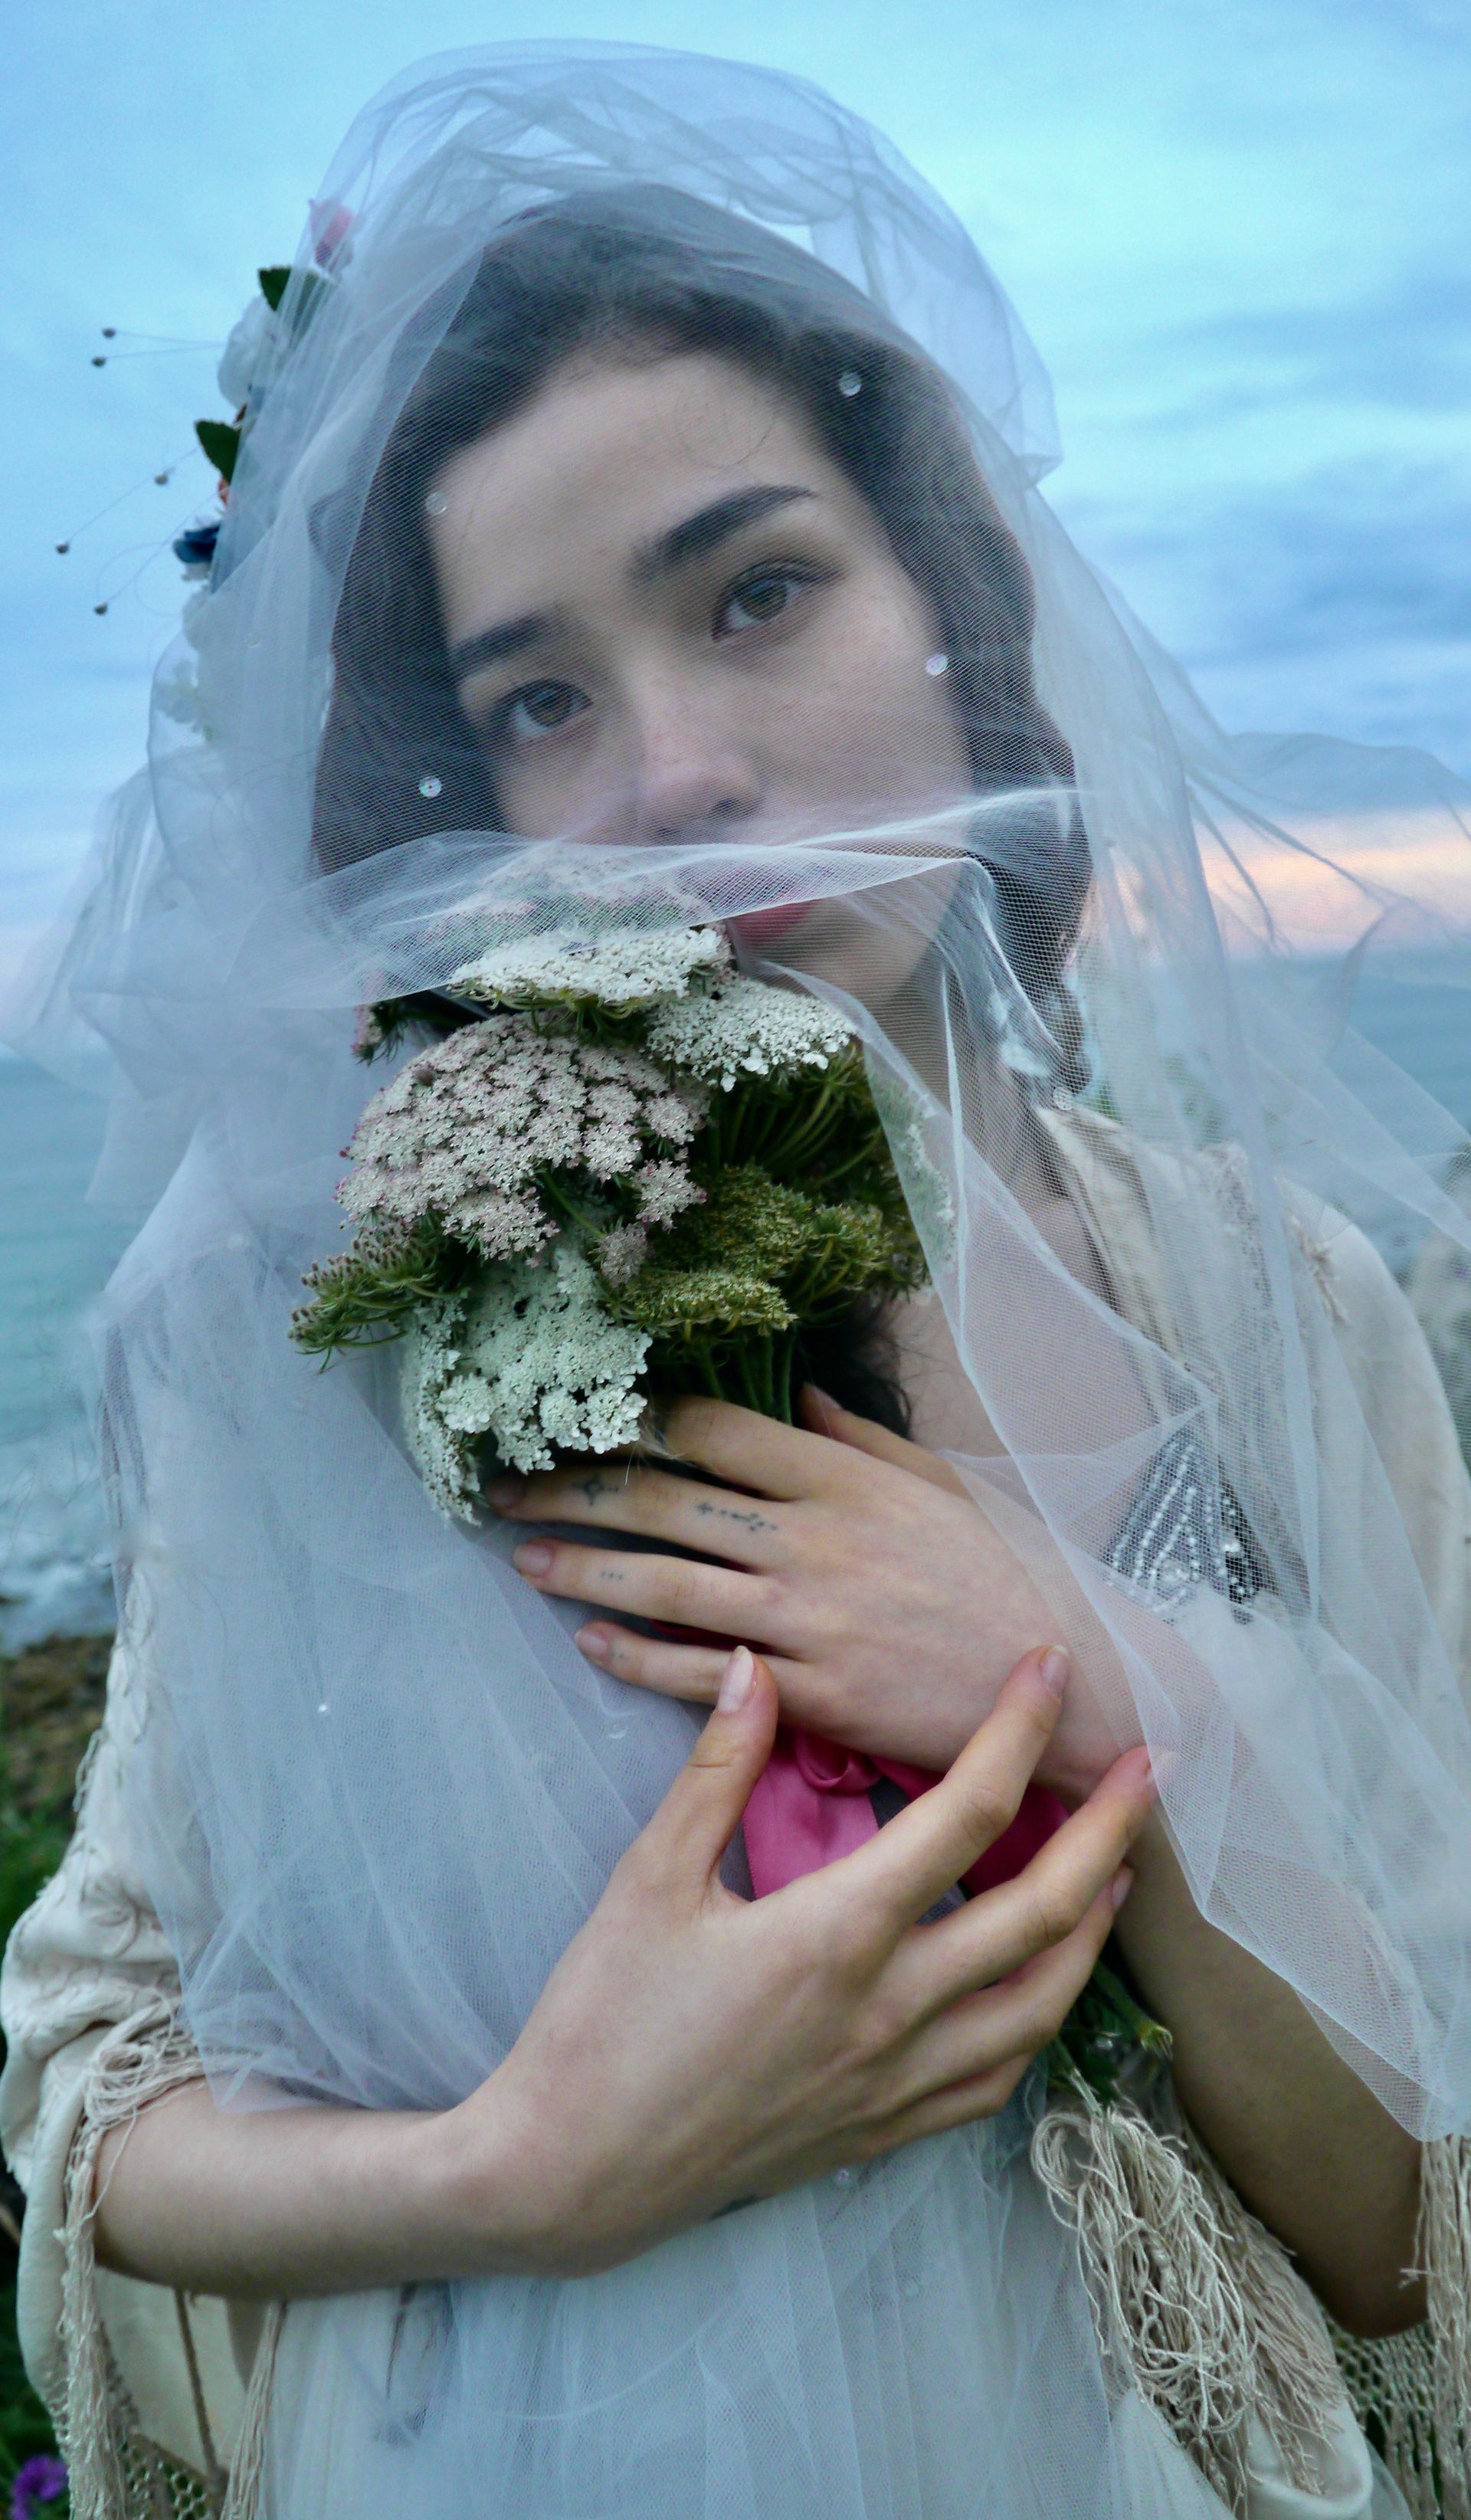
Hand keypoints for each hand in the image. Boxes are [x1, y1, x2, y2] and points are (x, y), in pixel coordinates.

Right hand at [447, 1642, 1153, 2275]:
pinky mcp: (884, 2131)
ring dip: (1094, 1929)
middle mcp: (891, 2011)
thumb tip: (755, 1669)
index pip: (963, 1813)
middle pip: (1042, 1911)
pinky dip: (1040, 2021)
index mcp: (837, 1935)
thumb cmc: (602, 2022)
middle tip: (1151, 1767)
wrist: (573, 2174)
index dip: (1018, 1732)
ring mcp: (897, 2081)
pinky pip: (998, 2078)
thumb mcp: (647, 1882)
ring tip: (1118, 1871)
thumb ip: (715, 1772)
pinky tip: (1042, 1988)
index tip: (1050, 1669)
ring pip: (1042, 2004)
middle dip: (1110, 1830)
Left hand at [492, 1391, 1126, 1796]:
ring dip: (582, 1566)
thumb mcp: (944, 1485)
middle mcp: (815, 1541)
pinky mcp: (811, 1695)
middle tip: (506, 1486)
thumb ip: (859, 1439)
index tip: (583, 1415)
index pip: (714, 1429)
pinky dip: (634, 1655)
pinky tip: (589, 1639)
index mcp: (845, 1477)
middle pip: (666, 1501)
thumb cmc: (1009, 1575)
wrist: (1071, 1686)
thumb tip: (797, 1394)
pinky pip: (698, 1674)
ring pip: (666, 1585)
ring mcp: (808, 1620)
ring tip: (522, 1556)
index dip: (637, 1418)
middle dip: (574, 1488)